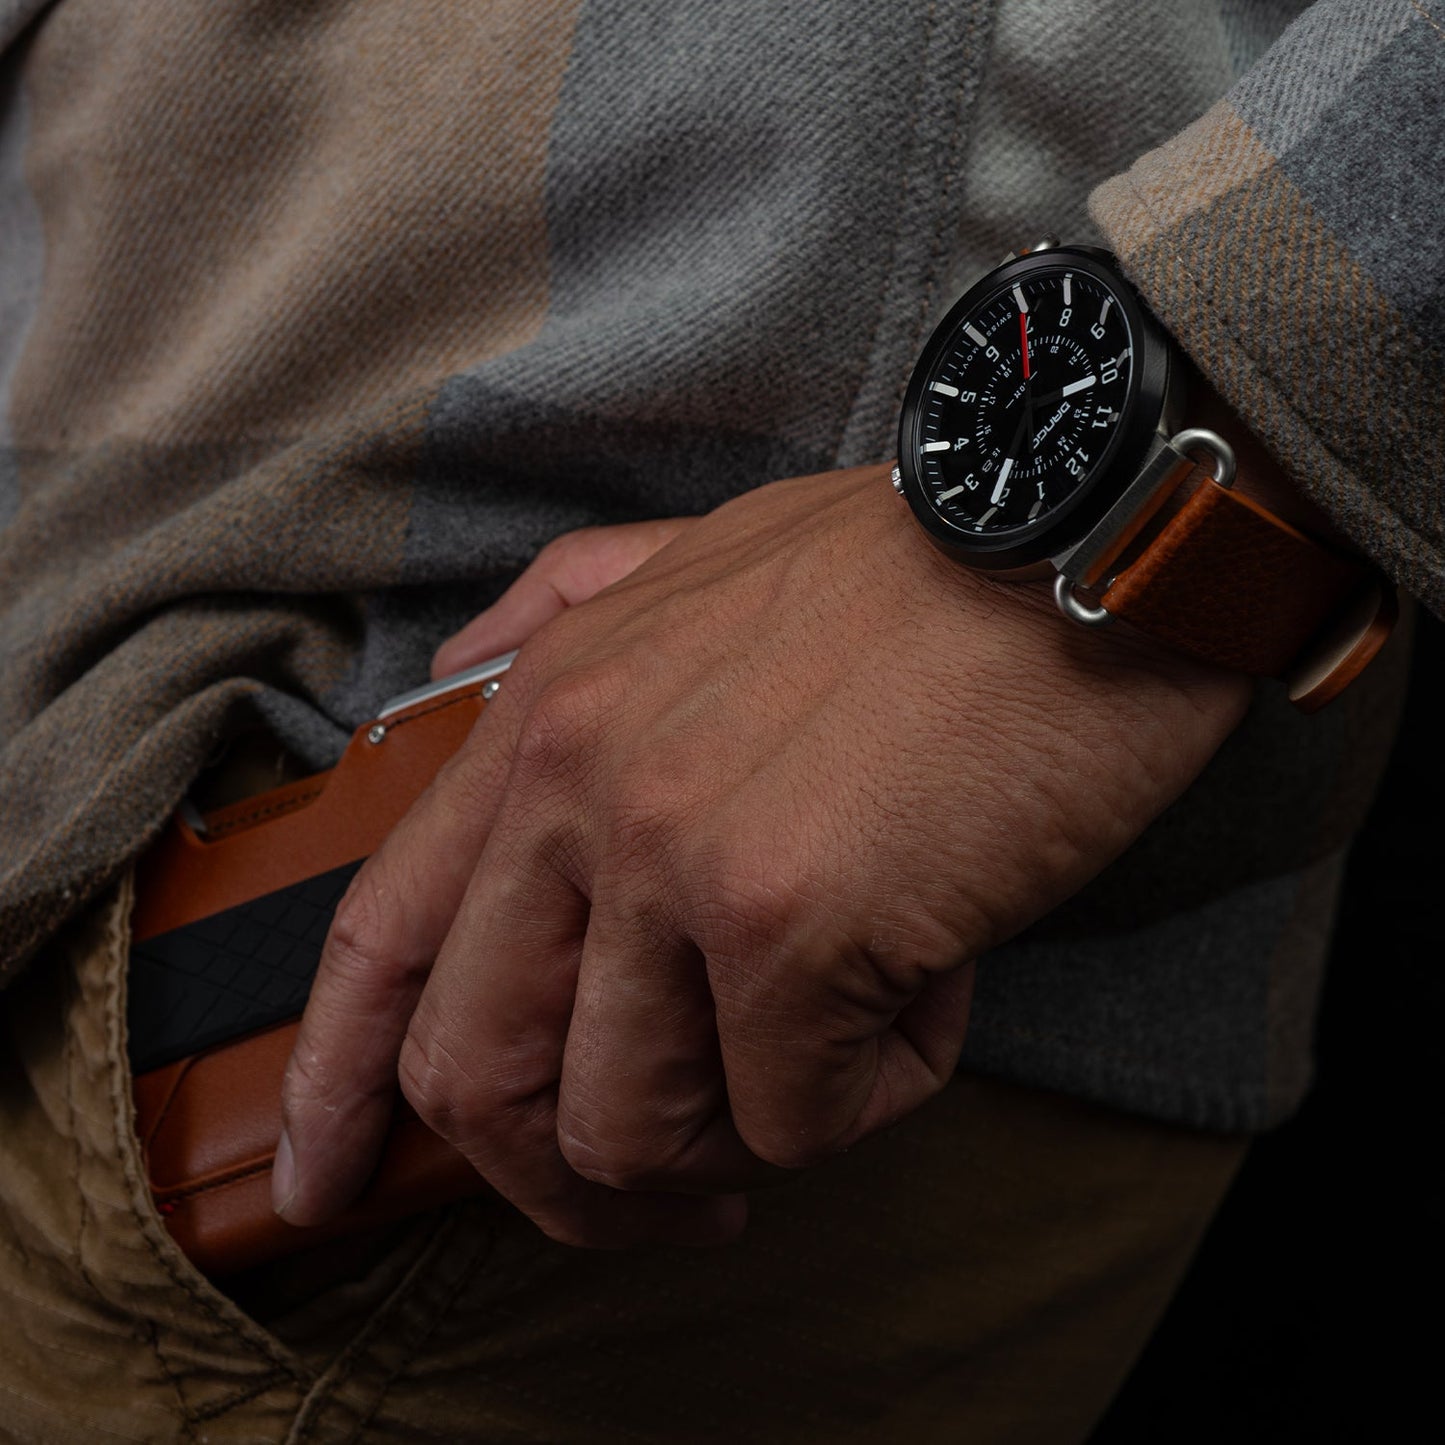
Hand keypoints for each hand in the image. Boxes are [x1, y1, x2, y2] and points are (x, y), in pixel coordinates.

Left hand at [274, 464, 1249, 1247]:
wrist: (1078, 533)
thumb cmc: (911, 572)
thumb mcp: (699, 561)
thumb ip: (554, 610)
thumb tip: (449, 681)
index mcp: (543, 715)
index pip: (380, 934)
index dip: (334, 1082)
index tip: (322, 1181)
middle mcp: (579, 789)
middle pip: (479, 1078)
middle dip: (562, 1181)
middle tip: (673, 1194)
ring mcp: (674, 861)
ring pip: (634, 1129)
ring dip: (746, 1129)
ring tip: (844, 1034)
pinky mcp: (792, 928)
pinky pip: (797, 1120)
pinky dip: (872, 1090)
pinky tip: (930, 988)